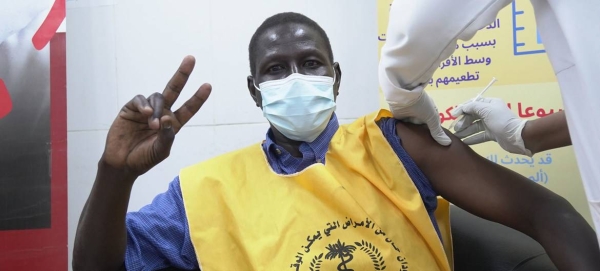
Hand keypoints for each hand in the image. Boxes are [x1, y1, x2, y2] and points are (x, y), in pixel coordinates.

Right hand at [101, 56, 211, 176]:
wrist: (122, 163)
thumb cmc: (144, 159)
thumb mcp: (161, 150)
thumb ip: (167, 135)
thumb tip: (167, 118)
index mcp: (173, 123)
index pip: (189, 108)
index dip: (198, 98)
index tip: (208, 85)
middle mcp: (162, 113)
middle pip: (175, 90)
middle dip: (183, 74)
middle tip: (191, 59)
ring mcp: (146, 110)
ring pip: (157, 97)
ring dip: (157, 109)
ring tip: (152, 125)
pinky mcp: (131, 109)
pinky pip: (140, 99)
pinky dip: (143, 104)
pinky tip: (145, 113)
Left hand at [388, 91, 451, 145]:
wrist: (405, 96)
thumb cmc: (422, 105)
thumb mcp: (433, 118)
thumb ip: (437, 131)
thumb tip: (447, 143)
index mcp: (429, 113)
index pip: (431, 126)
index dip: (432, 135)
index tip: (432, 146)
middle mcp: (419, 115)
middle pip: (421, 128)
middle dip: (421, 136)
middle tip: (422, 149)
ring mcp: (409, 116)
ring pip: (412, 128)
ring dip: (412, 134)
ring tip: (413, 148)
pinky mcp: (399, 118)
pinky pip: (402, 127)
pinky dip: (403, 132)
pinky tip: (404, 142)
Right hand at [451, 97, 530, 155]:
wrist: (516, 136)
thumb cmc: (501, 120)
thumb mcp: (486, 110)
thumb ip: (473, 107)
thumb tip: (462, 108)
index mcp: (490, 104)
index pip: (473, 104)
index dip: (462, 109)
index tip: (453, 115)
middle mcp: (490, 113)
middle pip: (472, 116)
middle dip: (463, 122)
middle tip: (455, 129)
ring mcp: (491, 124)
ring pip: (474, 126)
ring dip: (465, 131)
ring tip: (456, 136)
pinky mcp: (492, 134)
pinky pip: (479, 135)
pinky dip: (471, 138)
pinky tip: (463, 141)